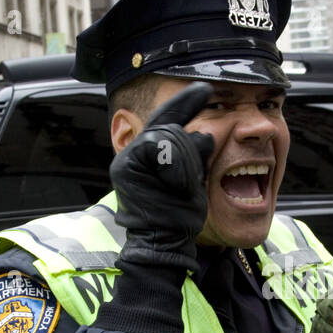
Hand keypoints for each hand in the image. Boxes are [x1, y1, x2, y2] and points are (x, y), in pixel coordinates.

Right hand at [109, 82, 217, 272]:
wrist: (163, 243)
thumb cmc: (177, 217)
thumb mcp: (191, 179)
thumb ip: (193, 154)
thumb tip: (206, 133)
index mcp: (147, 153)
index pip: (167, 118)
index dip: (185, 102)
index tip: (206, 90)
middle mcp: (133, 152)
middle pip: (171, 128)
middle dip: (191, 152)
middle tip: (189, 182)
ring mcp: (127, 159)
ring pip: (169, 137)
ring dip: (186, 164)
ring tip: (182, 189)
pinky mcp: (126, 166)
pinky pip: (161, 148)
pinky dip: (176, 167)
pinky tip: (175, 185)